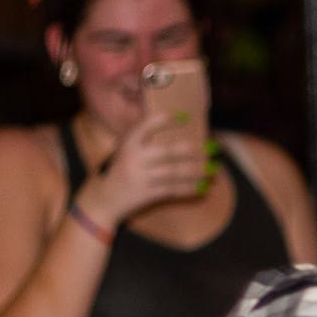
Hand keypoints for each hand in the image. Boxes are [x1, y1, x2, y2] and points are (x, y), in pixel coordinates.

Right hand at [78, 116, 210, 228]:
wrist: (103, 199)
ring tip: (213, 170)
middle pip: (168, 152)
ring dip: (196, 171)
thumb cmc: (119, 169)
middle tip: (211, 148)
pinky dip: (189, 189)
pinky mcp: (146, 194)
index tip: (184, 118)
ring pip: (174, 173)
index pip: (147, 126)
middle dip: (192, 150)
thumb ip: (143, 138)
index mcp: (128, 143)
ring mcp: (140, 177)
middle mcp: (134, 158)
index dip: (165, 121)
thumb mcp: (124, 149)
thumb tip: (172, 123)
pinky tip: (202, 187)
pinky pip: (172, 190)